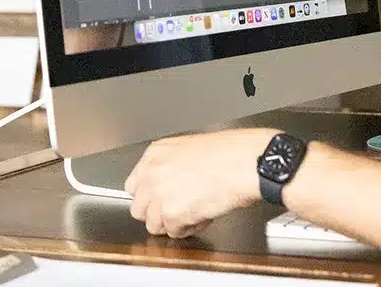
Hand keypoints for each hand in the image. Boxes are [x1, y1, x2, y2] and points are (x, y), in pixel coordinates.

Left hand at [124, 128, 277, 238]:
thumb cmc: (230, 152)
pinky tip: (203, 216)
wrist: (245, 162)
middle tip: (179, 209)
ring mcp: (159, 194)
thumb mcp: (192, 148)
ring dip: (173, 223)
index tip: (162, 199)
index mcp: (155, 154)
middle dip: (158, 213)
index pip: (134, 186)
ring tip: (194, 212)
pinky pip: (175, 233)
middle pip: (139, 208)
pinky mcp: (172, 214)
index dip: (151, 197)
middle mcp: (151, 173)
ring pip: (153, 225)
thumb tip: (172, 184)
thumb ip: (172, 166)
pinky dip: (189, 230)